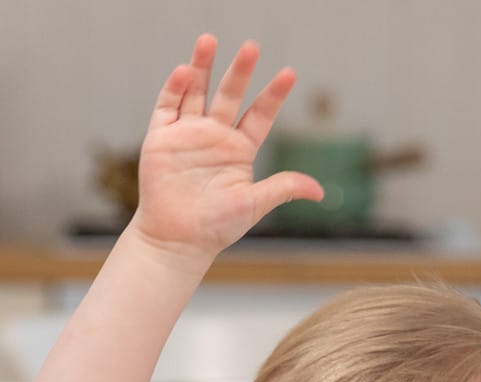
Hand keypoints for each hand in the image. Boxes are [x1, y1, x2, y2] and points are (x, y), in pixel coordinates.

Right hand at [127, 35, 321, 264]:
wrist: (175, 241)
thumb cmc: (215, 227)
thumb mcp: (253, 205)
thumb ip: (282, 188)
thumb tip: (320, 191)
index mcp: (239, 150)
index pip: (260, 114)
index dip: (274, 94)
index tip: (289, 73)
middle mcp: (214, 136)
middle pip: (230, 95)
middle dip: (240, 71)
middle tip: (252, 46)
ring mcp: (187, 135)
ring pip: (196, 92)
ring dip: (202, 67)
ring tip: (209, 39)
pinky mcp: (160, 139)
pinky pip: (167, 108)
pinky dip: (174, 89)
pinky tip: (183, 71)